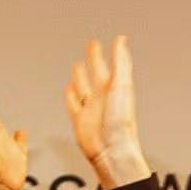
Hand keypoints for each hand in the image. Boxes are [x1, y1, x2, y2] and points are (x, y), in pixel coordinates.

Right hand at [67, 36, 145, 187]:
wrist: (110, 149)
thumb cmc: (120, 122)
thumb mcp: (122, 85)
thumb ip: (121, 62)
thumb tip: (121, 40)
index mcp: (114, 86)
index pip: (109, 63)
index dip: (105, 52)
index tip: (105, 41)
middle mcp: (102, 95)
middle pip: (95, 72)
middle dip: (93, 59)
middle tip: (91, 46)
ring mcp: (90, 107)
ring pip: (82, 86)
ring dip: (79, 76)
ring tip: (78, 66)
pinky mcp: (79, 119)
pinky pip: (73, 103)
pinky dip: (70, 95)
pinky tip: (69, 89)